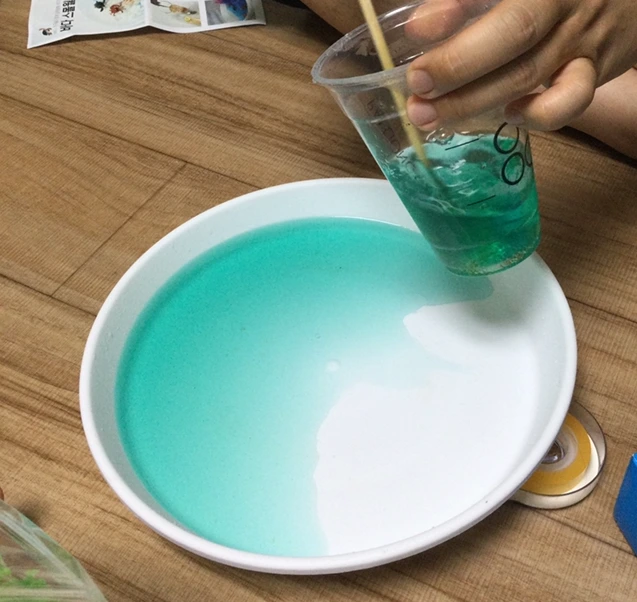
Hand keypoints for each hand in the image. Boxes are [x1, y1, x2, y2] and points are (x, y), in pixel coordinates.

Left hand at [405, 0, 636, 130]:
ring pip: (528, 74)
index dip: (453, 9)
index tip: (416, 32)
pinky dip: (538, 115)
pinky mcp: (595, 70)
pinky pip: (571, 100)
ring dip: (472, 101)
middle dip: (457, 65)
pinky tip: (510, 114)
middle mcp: (564, 2)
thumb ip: (467, 0)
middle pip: (513, 33)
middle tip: (417, 86)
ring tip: (429, 116)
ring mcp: (582, 38)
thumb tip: (421, 28)